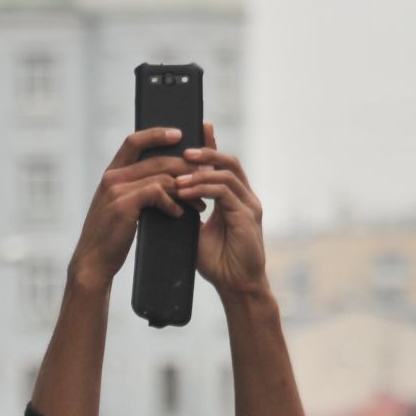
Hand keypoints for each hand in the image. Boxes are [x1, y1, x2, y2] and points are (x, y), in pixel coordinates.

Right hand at [68, 128, 188, 290]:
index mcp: (111, 173)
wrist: (94, 261)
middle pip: (156, 158)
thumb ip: (135, 189)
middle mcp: (112, 176)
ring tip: (198, 202)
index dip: (157, 134)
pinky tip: (178, 214)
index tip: (179, 133)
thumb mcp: (120, 207)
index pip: (134, 141)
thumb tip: (168, 180)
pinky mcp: (124, 204)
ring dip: (185, 188)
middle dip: (185, 165)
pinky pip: (157, 193)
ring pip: (161, 176)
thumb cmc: (111, 237)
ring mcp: (116, 189)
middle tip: (204, 174)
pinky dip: (173, 203)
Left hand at [179, 123, 266, 298]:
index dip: (210, 146)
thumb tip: (166, 195)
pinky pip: (225, 193)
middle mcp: (245, 198)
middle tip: (182, 151)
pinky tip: (186, 193)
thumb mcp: (196, 230)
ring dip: (200, 172)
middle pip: (229, 161)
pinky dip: (204, 189)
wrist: (235, 287)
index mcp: (234, 199)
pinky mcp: (248, 217)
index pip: (222, 165)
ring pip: (227, 174)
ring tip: (178, 176)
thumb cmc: (217, 262)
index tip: (195, 129)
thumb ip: (188, 211)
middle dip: (206, 152)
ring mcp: (249, 206)